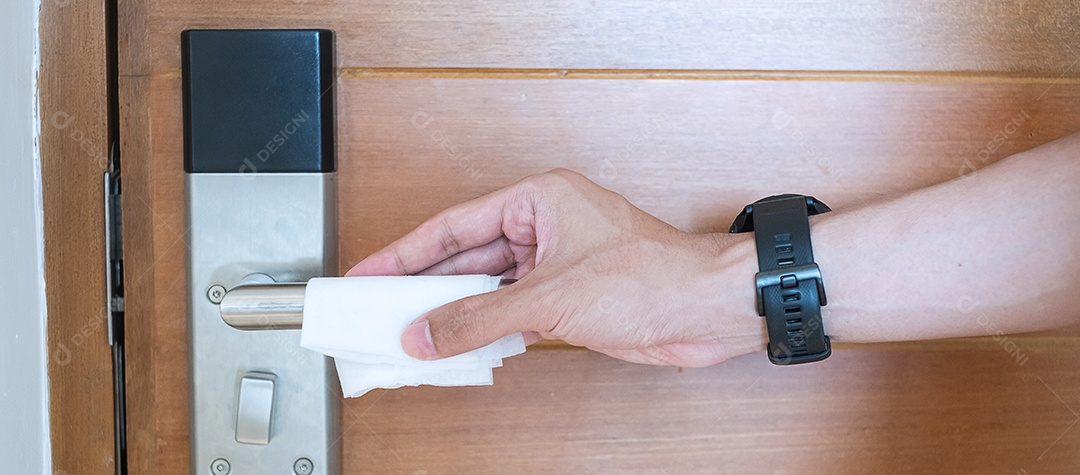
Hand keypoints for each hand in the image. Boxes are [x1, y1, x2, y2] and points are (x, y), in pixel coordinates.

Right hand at [346, 169, 764, 366]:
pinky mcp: (566, 298)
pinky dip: (484, 330)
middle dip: (423, 285)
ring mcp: (554, 264)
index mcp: (538, 200)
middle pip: (465, 257)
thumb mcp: (551, 297)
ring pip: (487, 288)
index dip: (405, 251)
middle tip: (377, 307)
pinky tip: (456, 345)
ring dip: (452, 311)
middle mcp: (543, 227)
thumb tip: (427, 332)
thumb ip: (480, 318)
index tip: (368, 271)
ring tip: (408, 331)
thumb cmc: (652, 276)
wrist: (706, 311)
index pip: (454, 226)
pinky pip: (509, 312)